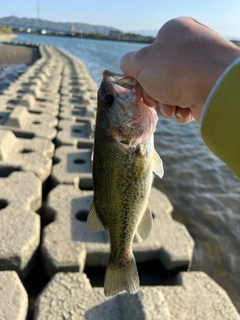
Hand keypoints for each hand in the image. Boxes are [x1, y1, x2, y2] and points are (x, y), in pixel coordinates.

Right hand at [120, 17, 239, 122]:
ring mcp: (201, 69)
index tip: (139, 88)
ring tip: (171, 106)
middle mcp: (190, 48)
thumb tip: (127, 67)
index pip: (149, 57)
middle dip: (154, 94)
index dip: (141, 76)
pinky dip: (182, 110)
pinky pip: (187, 102)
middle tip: (154, 99)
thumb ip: (128, 64)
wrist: (215, 87)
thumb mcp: (141, 63)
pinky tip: (185, 109)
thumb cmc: (174, 69)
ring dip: (166, 105)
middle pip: (159, 78)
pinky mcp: (208, 89)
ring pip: (172, 93)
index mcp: (174, 33)